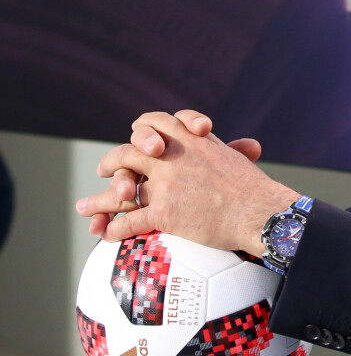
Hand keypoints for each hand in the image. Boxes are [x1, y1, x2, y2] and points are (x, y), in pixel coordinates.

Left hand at [77, 111, 298, 255]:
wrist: (260, 212)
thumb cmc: (254, 188)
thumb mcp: (238, 158)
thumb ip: (231, 149)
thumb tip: (249, 146)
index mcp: (190, 139)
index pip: (156, 121)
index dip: (144, 129)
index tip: (141, 141)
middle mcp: (173, 156)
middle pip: (129, 150)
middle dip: (113, 160)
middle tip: (105, 169)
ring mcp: (166, 184)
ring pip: (122, 187)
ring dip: (100, 199)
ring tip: (85, 206)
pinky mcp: (165, 213)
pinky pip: (129, 220)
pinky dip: (114, 228)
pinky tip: (107, 234)